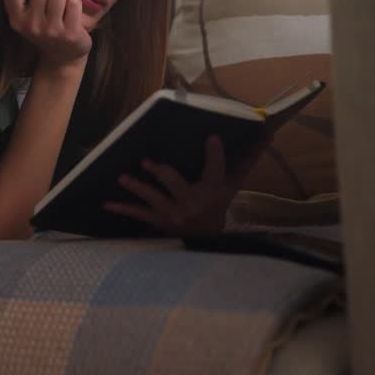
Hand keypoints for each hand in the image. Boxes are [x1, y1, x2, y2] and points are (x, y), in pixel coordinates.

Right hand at [3, 0, 91, 70]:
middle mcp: (30, 26)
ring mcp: (50, 30)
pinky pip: (74, 3)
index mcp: (16, 19)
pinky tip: (72, 15)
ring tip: (63, 6)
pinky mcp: (69, 34)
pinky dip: (75, 5)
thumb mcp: (28, 16)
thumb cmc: (46, 27)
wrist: (63, 58)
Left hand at [103, 135, 246, 236]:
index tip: (211, 137)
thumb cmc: (219, 203)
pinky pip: (139, 214)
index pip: (215, 170)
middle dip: (162, 173)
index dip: (214, 154)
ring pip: (153, 198)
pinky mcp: (159, 221)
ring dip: (137, 188)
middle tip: (148, 162)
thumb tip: (268, 134)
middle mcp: (192, 203)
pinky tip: (107, 204)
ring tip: (123, 178)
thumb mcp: (233, 184)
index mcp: (213, 191)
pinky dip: (122, 209)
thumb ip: (247, 159)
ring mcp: (174, 214)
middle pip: (176, 185)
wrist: (207, 240)